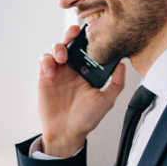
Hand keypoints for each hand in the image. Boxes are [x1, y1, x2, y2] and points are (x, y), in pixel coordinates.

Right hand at [37, 25, 125, 156]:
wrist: (66, 133)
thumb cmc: (86, 118)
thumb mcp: (106, 101)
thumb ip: (116, 84)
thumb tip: (122, 65)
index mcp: (88, 70)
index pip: (88, 49)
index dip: (89, 39)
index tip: (93, 32)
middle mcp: (74, 68)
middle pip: (71, 42)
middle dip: (72, 33)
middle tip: (75, 32)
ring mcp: (59, 71)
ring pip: (57, 48)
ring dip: (59, 47)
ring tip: (63, 58)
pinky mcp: (45, 77)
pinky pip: (44, 61)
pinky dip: (47, 61)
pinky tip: (52, 72)